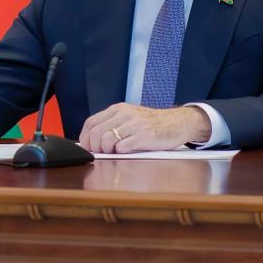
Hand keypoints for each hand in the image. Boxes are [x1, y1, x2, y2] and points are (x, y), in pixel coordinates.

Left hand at [79, 103, 210, 152]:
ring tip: (114, 152)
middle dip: (94, 147)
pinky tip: (126, 151)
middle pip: (96, 133)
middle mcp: (124, 114)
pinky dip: (120, 153)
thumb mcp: (130, 117)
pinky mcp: (144, 136)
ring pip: (106, 140)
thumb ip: (113, 123)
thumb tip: (92, 139)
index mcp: (118, 109)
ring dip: (106, 151)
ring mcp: (134, 125)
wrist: (177, 122)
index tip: (87, 148)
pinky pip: (122, 147)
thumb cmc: (152, 123)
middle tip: (101, 153)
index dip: (85, 138)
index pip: (91, 122)